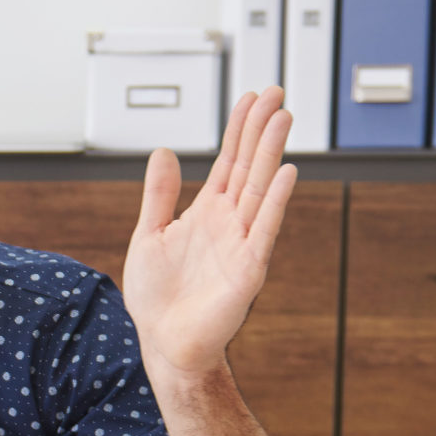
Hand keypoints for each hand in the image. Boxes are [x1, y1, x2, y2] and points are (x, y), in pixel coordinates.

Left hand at [119, 89, 297, 384]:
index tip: (251, 98)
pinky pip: (265, 229)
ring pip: (261, 189)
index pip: (228, 161)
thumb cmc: (157, 298)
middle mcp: (229, 223)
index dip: (239, 129)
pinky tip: (286, 172)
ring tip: (282, 118)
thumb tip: (163, 152)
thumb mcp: (148, 235)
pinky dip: (276, 201)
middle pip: (250, 166)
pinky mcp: (249, 269)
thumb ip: (158, 195)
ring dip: (271, 153)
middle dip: (261, 129)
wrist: (164, 342)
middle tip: (275, 92)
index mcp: (206, 213)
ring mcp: (242, 243)